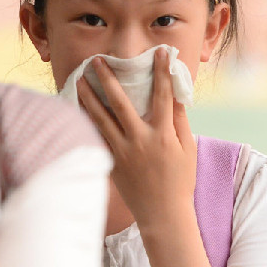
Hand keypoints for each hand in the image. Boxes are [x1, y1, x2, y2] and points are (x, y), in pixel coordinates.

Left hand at [76, 47, 196, 238]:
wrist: (162, 214)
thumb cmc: (180, 181)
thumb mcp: (188, 149)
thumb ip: (181, 120)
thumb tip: (177, 94)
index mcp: (163, 135)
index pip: (163, 96)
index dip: (162, 72)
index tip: (160, 53)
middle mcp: (140, 140)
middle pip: (121, 103)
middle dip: (108, 79)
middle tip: (97, 60)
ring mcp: (123, 151)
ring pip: (101, 118)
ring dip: (89, 97)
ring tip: (78, 80)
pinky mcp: (112, 161)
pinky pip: (96, 136)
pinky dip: (86, 120)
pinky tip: (78, 107)